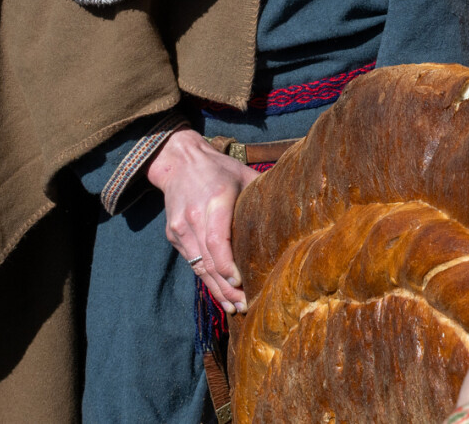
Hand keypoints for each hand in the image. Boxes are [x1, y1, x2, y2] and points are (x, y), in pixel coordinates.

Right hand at [146, 128, 260, 313]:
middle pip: (208, 262)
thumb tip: (294, 212)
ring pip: (198, 267)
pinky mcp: (174, 235)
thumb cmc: (219, 169)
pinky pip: (192, 262)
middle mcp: (194, 218)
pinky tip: (220, 293)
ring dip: (216, 290)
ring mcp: (180, 229)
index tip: (242, 283)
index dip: (228, 267)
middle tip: (246, 306)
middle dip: (227, 288)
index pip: (217, 242)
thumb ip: (262, 195)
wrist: (178, 162)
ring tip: (234, 307)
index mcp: (215, 201)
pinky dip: (206, 279)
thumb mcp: (244, 175)